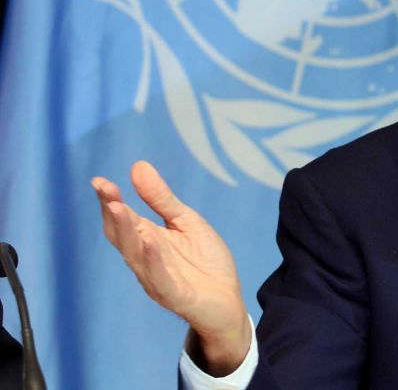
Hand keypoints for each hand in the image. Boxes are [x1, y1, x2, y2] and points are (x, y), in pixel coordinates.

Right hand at [92, 161, 250, 374]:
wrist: (228, 300)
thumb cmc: (205, 262)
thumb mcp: (187, 222)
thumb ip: (162, 199)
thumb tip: (138, 166)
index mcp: (148, 240)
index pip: (123, 219)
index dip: (110, 201)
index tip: (98, 181)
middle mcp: (146, 259)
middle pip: (122, 236)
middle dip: (113, 213)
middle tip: (104, 189)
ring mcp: (157, 278)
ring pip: (135, 256)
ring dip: (126, 232)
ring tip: (118, 208)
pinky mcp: (174, 295)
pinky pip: (159, 278)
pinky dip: (153, 261)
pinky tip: (149, 242)